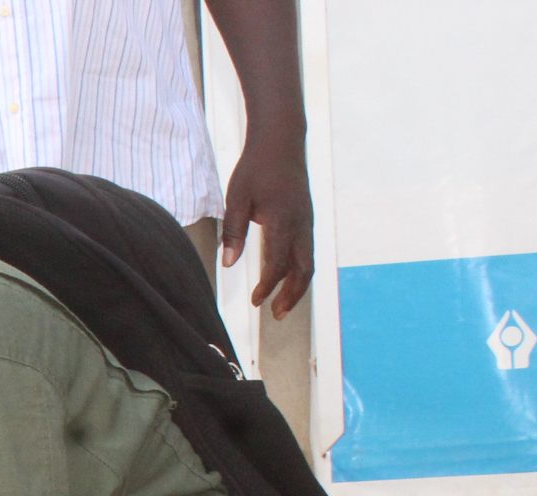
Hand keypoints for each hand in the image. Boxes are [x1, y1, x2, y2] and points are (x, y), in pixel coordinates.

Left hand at [220, 127, 312, 317]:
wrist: (281, 139)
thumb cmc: (257, 167)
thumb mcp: (237, 197)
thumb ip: (233, 231)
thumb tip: (228, 264)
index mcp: (283, 220)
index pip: (277, 263)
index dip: (268, 286)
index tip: (255, 301)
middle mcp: (301, 223)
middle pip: (303, 269)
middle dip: (291, 295)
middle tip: (276, 316)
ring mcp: (307, 220)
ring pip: (308, 260)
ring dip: (298, 285)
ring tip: (282, 305)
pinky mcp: (307, 216)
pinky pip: (307, 249)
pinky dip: (299, 268)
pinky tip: (287, 277)